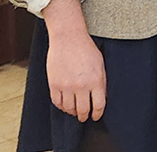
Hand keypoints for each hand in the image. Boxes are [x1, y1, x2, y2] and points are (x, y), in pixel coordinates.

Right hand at [43, 0, 105, 121]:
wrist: (68, 38)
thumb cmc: (86, 49)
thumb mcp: (101, 65)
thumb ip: (102, 82)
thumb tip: (101, 98)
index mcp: (96, 81)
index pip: (99, 105)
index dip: (98, 114)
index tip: (96, 116)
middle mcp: (81, 86)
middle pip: (83, 110)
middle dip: (85, 116)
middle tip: (85, 118)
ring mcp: (66, 86)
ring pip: (69, 108)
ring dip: (72, 112)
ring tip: (75, 112)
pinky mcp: (54, 84)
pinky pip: (56, 102)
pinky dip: (61, 106)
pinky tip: (65, 105)